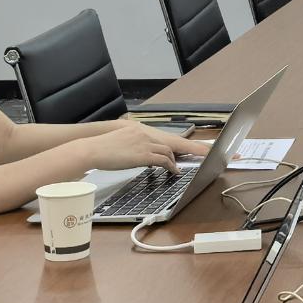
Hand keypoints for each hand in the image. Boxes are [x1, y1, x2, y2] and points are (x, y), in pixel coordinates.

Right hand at [81, 119, 209, 173]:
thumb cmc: (105, 149)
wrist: (92, 148)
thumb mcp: (125, 143)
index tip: (202, 146)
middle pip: (176, 142)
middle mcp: (146, 134)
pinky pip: (162, 160)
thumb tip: (150, 157)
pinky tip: (173, 171)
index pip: (169, 137)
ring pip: (169, 151)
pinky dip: (170, 166)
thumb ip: (139, 146)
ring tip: (182, 167)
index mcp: (142, 131)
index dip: (187, 142)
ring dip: (177, 160)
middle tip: (210, 153)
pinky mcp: (141, 153)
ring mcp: (144, 143)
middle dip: (195, 148)